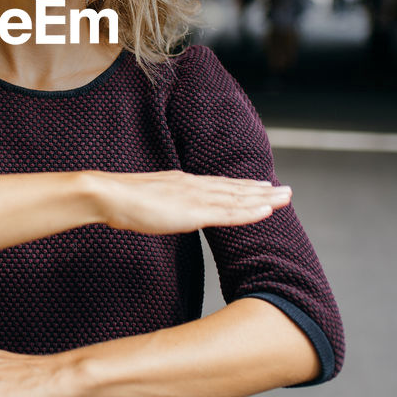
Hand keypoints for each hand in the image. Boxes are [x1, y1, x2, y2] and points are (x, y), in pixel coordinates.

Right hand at [96, 170, 290, 234]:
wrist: (109, 195)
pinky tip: (266, 211)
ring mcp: (196, 197)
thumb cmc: (122, 201)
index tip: (262, 186)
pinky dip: (249, 211)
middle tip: (287, 191)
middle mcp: (194, 185)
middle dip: (262, 190)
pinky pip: (228, 213)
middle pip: (235, 188)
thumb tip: (172, 210)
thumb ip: (166, 203)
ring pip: (237, 198)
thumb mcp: (150, 200)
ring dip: (264, 198)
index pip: (220, 184)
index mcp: (184, 183)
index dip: (243, 186)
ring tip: (285, 198)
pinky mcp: (194, 211)